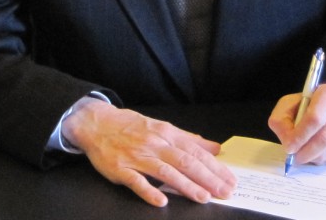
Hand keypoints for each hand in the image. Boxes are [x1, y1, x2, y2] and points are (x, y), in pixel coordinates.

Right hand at [62, 98, 236, 206]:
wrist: (96, 123)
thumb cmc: (130, 126)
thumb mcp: (161, 127)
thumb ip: (189, 138)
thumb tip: (215, 147)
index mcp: (166, 133)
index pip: (196, 151)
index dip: (215, 166)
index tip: (230, 179)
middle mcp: (154, 144)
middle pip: (185, 162)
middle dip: (207, 178)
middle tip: (225, 191)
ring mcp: (137, 157)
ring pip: (165, 172)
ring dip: (185, 186)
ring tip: (203, 197)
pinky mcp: (120, 169)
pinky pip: (136, 181)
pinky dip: (149, 191)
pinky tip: (161, 201)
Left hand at [267, 81, 325, 166]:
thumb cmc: (306, 105)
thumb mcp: (288, 105)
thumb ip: (282, 121)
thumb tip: (289, 143)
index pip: (316, 118)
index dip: (300, 135)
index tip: (289, 147)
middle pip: (325, 137)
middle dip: (306, 151)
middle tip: (294, 157)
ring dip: (313, 157)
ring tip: (303, 154)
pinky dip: (321, 160)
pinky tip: (314, 153)